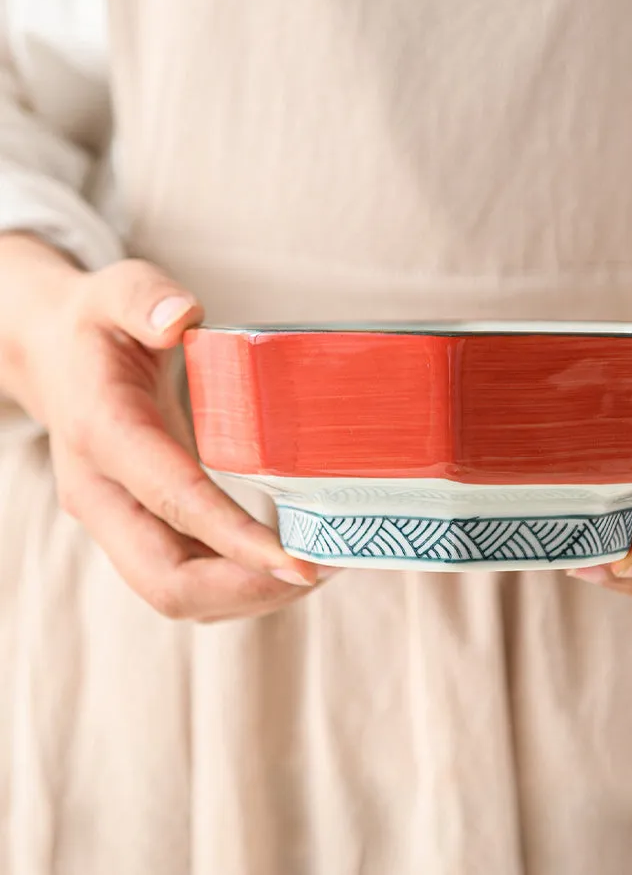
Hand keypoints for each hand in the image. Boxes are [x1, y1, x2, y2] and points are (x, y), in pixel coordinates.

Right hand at [12, 247, 322, 621]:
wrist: (55, 359)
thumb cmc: (95, 326)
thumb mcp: (115, 290)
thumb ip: (145, 299)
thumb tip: (182, 319)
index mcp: (102, 435)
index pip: (173, 501)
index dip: (235, 538)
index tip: (297, 561)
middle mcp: (102, 496)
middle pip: (168, 581)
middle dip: (248, 590)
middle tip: (322, 569)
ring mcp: (119, 521)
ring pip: (179, 592)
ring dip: (250, 595)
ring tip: (321, 568)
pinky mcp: (141, 529)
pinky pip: (188, 577)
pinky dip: (239, 582)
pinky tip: (287, 560)